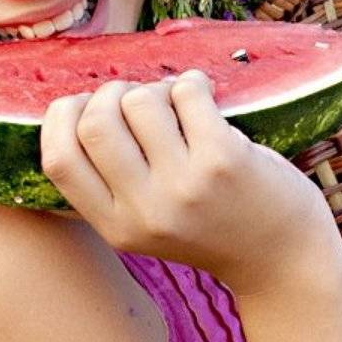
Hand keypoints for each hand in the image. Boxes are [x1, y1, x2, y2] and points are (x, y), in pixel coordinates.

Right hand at [40, 70, 341, 297]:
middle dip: (111, 94)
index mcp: (117, 228)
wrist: (283, 258)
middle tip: (137, 98)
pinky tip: (204, 96)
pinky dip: (192, 83)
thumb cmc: (213, 226)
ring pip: (142, 101)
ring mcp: (185, 185)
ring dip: (159, 88)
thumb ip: (113, 183)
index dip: (61, 119)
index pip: (59, 161)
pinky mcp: (223, 160)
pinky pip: (187, 93)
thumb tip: (78, 107)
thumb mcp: (148, 225)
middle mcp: (146, 211)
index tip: (83, 106)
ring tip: (179, 103)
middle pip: (95, 123)